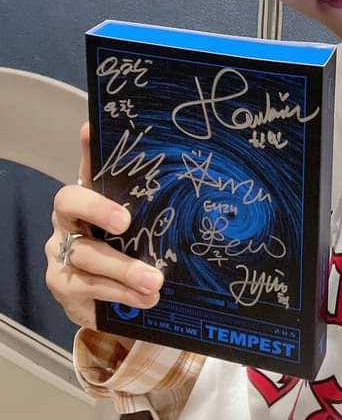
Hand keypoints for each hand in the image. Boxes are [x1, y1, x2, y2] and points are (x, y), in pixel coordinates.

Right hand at [44, 121, 163, 329]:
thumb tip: (192, 175)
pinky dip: (120, 293)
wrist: (104, 301)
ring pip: (86, 256)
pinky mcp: (63, 286)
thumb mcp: (142, 226)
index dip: (87, 148)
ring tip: (154, 281)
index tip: (91, 128)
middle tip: (126, 222)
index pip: (86, 167)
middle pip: (70, 204)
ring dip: (123, 269)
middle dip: (98, 209)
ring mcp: (60, 253)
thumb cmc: (126, 251)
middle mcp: (66, 221)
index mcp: (87, 197)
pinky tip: (146, 299)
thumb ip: (152, 206)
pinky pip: (89, 288)